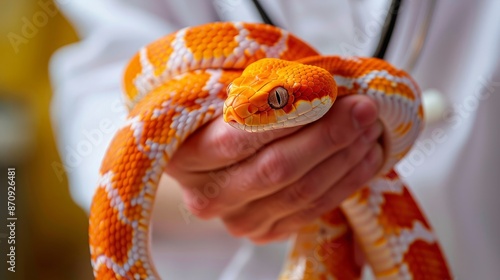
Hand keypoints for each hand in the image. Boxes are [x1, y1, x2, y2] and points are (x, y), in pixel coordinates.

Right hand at [165, 95, 383, 242]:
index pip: (241, 135)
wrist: (216, 158)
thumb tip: (319, 83)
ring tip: (369, 127)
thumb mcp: (230, 94)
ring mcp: (237, 220)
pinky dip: (347, 181)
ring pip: (302, 192)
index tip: (328, 88)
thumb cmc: (224, 117)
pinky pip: (314, 210)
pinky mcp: (265, 233)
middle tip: (362, 108)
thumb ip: (263, 90)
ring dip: (344, 157)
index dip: (289, 113)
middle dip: (328, 135)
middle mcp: (208, 196)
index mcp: (186, 154)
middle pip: (277, 168)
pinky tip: (366, 155)